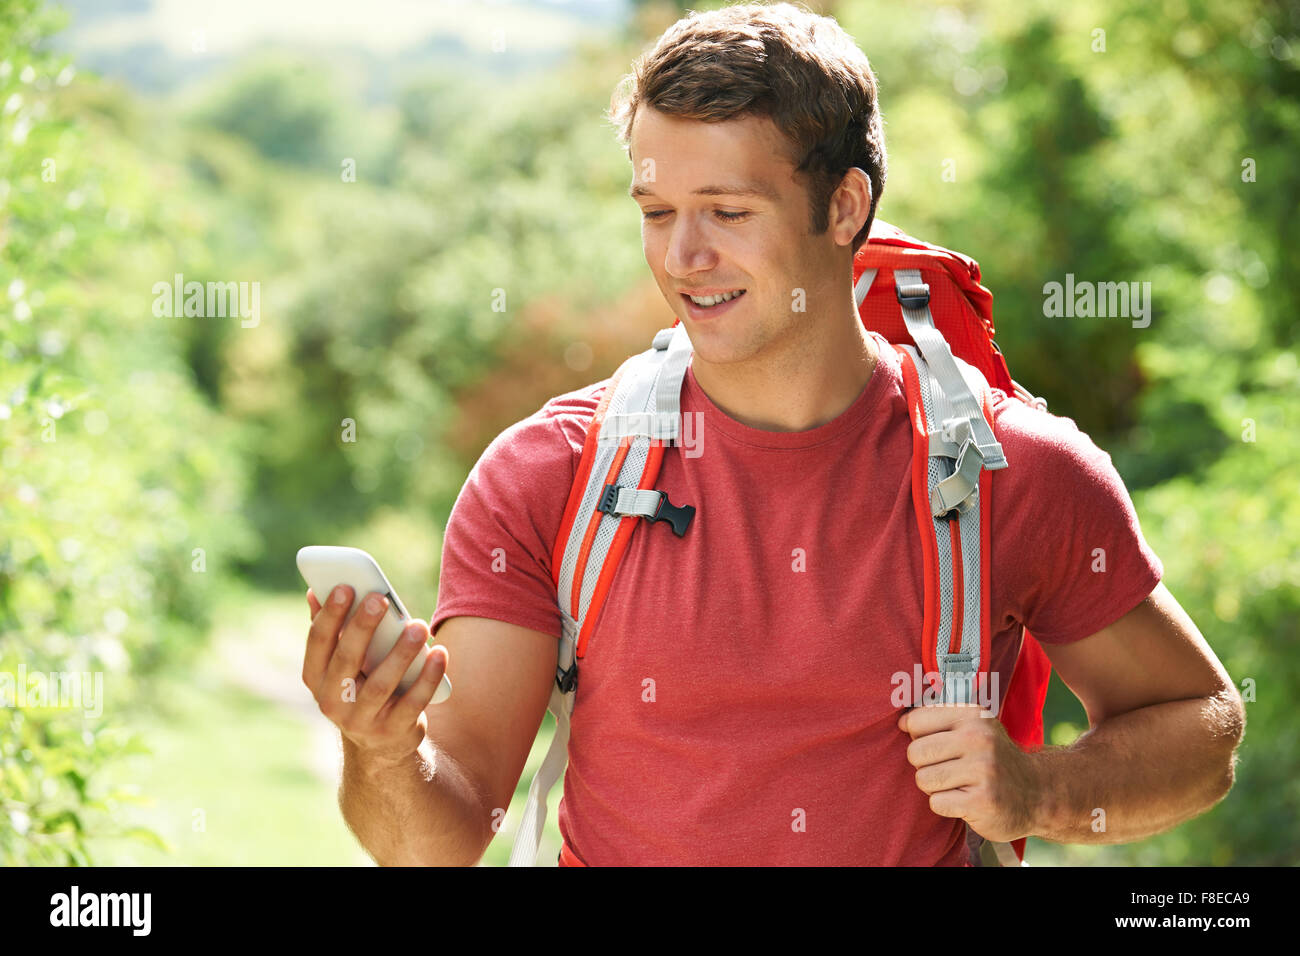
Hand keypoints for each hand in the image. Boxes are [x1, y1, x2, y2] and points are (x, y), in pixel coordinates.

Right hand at [304, 585, 448, 763]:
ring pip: (381, 683)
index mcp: (316, 677)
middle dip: (363, 627)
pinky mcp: (392, 731)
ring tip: (419, 626)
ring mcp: (361, 720)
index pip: (318, 642)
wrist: (380, 744)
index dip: (330, 615)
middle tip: (380, 599)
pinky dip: (428, 678)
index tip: (346, 586)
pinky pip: (413, 702)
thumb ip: (332, 630)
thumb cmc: (361, 686)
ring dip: (401, 652)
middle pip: (347, 659)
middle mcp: (332, 701)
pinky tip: (440, 654)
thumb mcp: (342, 664)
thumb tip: (316, 590)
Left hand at [897, 703, 1040, 842]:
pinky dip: (947, 805)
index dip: (919, 737)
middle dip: (925, 765)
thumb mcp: (974, 726)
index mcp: (972, 714)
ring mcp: (983, 770)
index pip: (915, 721)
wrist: (1037, 794)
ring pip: (923, 779)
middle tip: (950, 769)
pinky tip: (967, 800)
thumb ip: (938, 718)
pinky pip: (936, 803)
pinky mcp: (982, 801)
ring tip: (959, 784)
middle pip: (915, 752)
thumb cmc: (991, 758)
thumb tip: (901, 721)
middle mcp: (979, 738)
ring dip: (936, 787)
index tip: (939, 745)